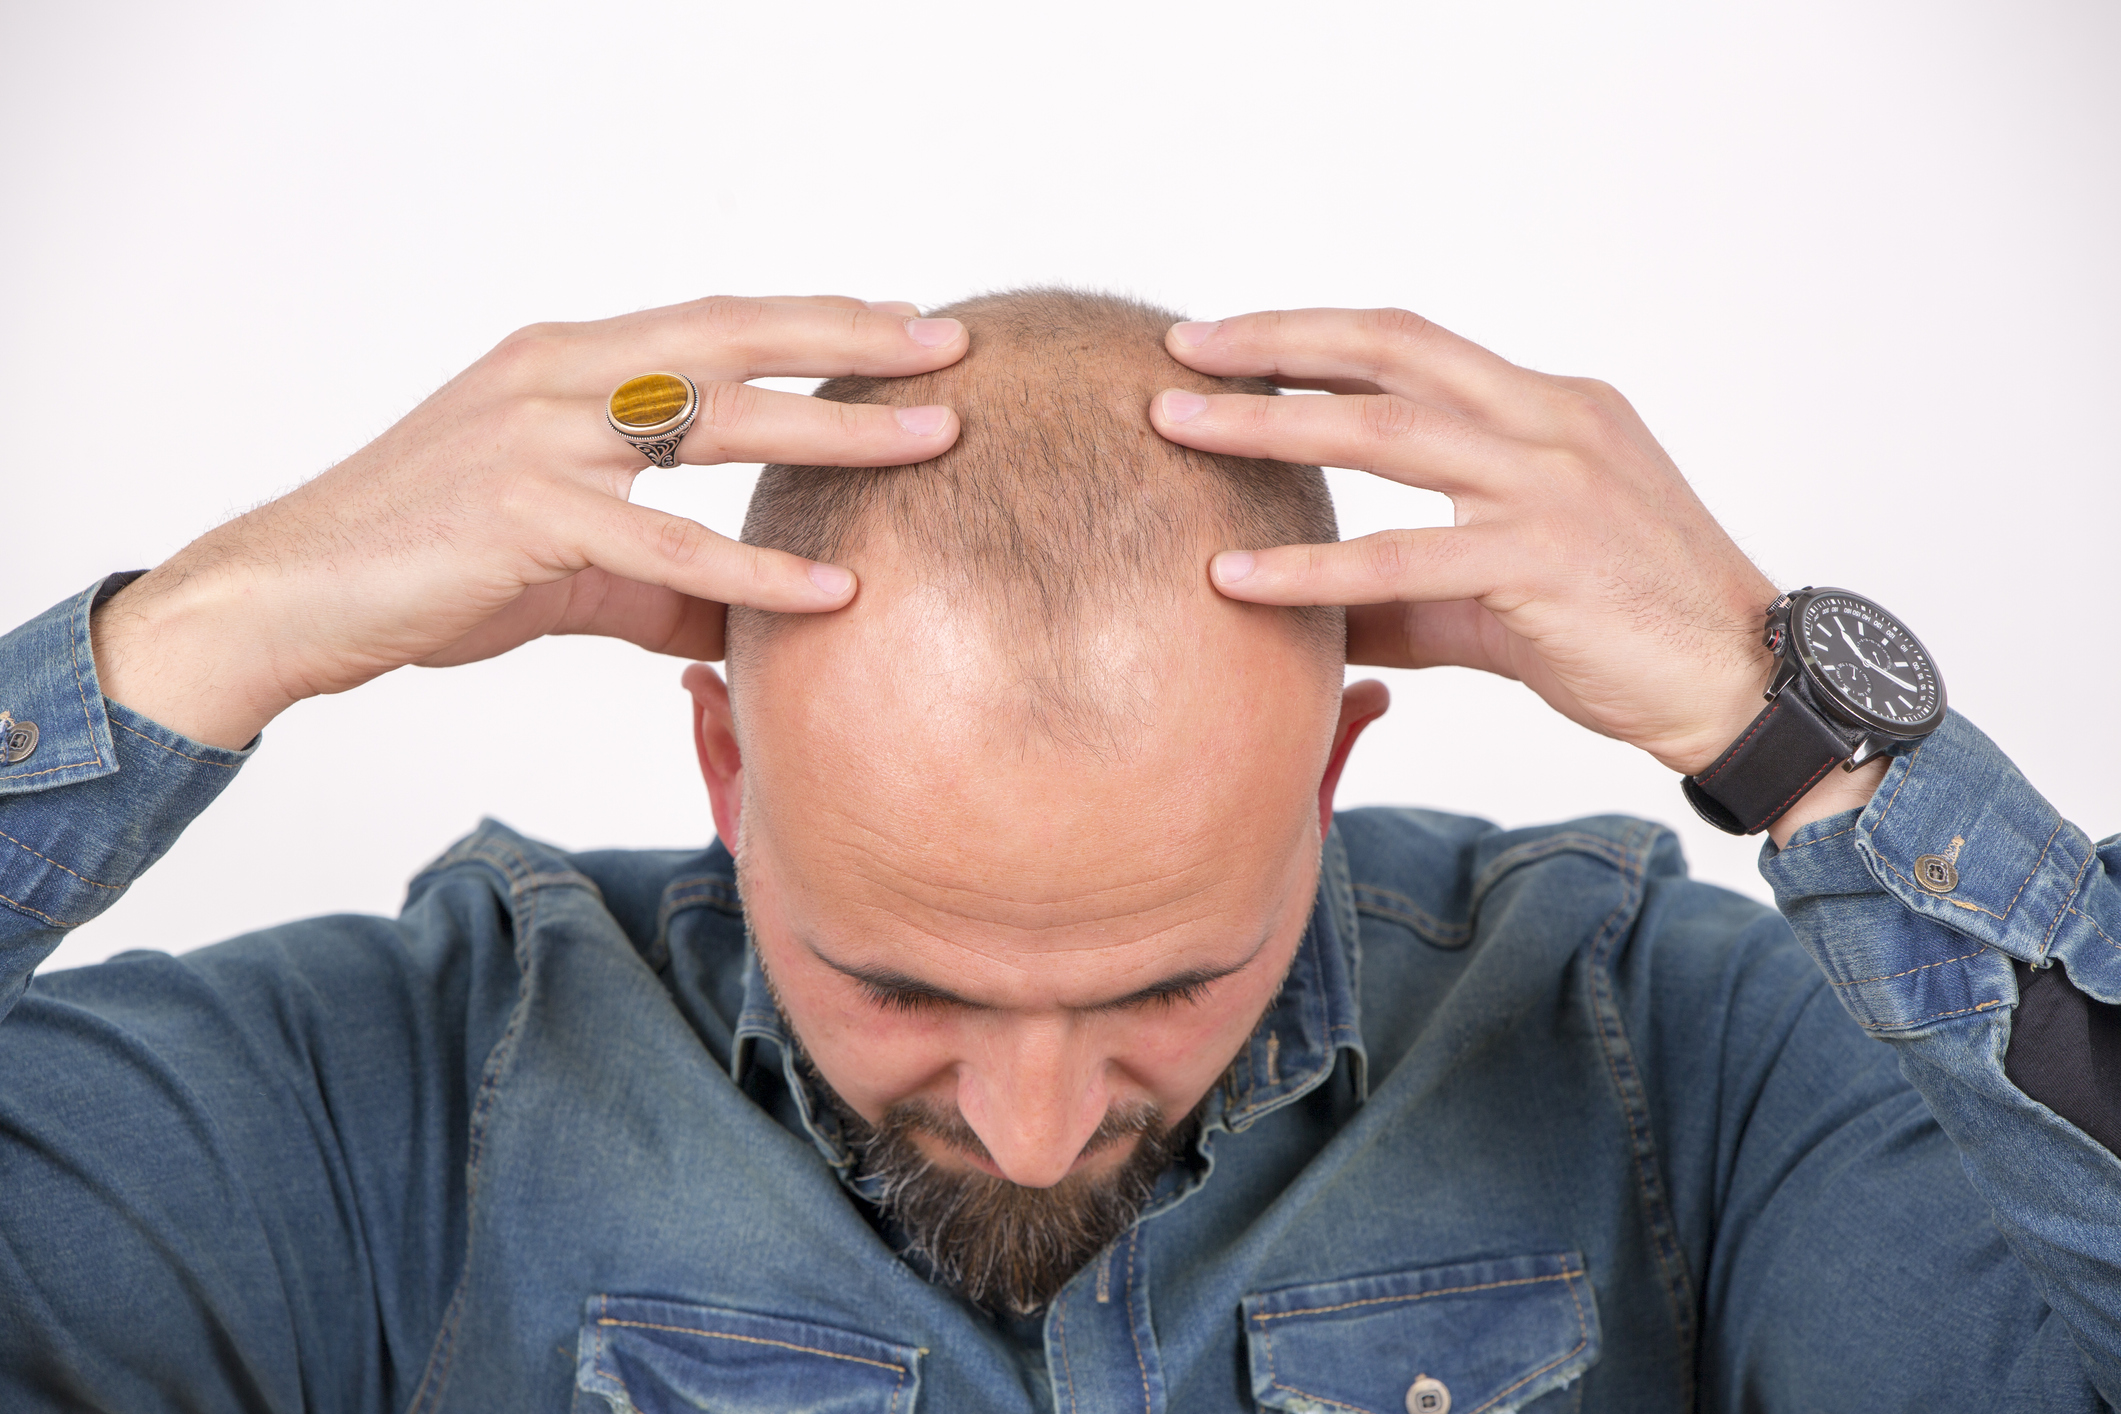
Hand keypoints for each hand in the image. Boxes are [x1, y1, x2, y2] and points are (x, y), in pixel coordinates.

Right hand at [92, 295, 968, 749]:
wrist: (292, 596)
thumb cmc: (427, 567)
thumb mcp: (565, 565)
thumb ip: (660, 588)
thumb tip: (742, 634)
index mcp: (568, 363)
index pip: (716, 325)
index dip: (817, 322)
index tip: (907, 327)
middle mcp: (558, 376)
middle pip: (733, 340)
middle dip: (851, 341)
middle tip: (951, 349)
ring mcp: (537, 436)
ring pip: (713, 420)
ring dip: (834, 426)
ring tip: (933, 438)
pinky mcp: (522, 514)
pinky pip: (662, 544)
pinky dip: (752, 569)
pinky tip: (831, 588)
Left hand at [1148, 307, 1781, 779]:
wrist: (1742, 687)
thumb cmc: (1629, 634)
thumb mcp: (1503, 597)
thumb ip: (1408, 597)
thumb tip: (1315, 622)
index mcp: (1549, 408)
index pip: (1409, 346)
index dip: (1312, 335)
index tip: (1227, 340)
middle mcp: (1551, 421)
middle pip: (1387, 351)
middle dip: (1272, 345)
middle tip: (1176, 349)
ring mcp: (1551, 482)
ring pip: (1383, 432)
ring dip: (1268, 425)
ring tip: (1176, 427)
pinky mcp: (1543, 559)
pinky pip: (1400, 557)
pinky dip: (1309, 566)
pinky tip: (1234, 576)